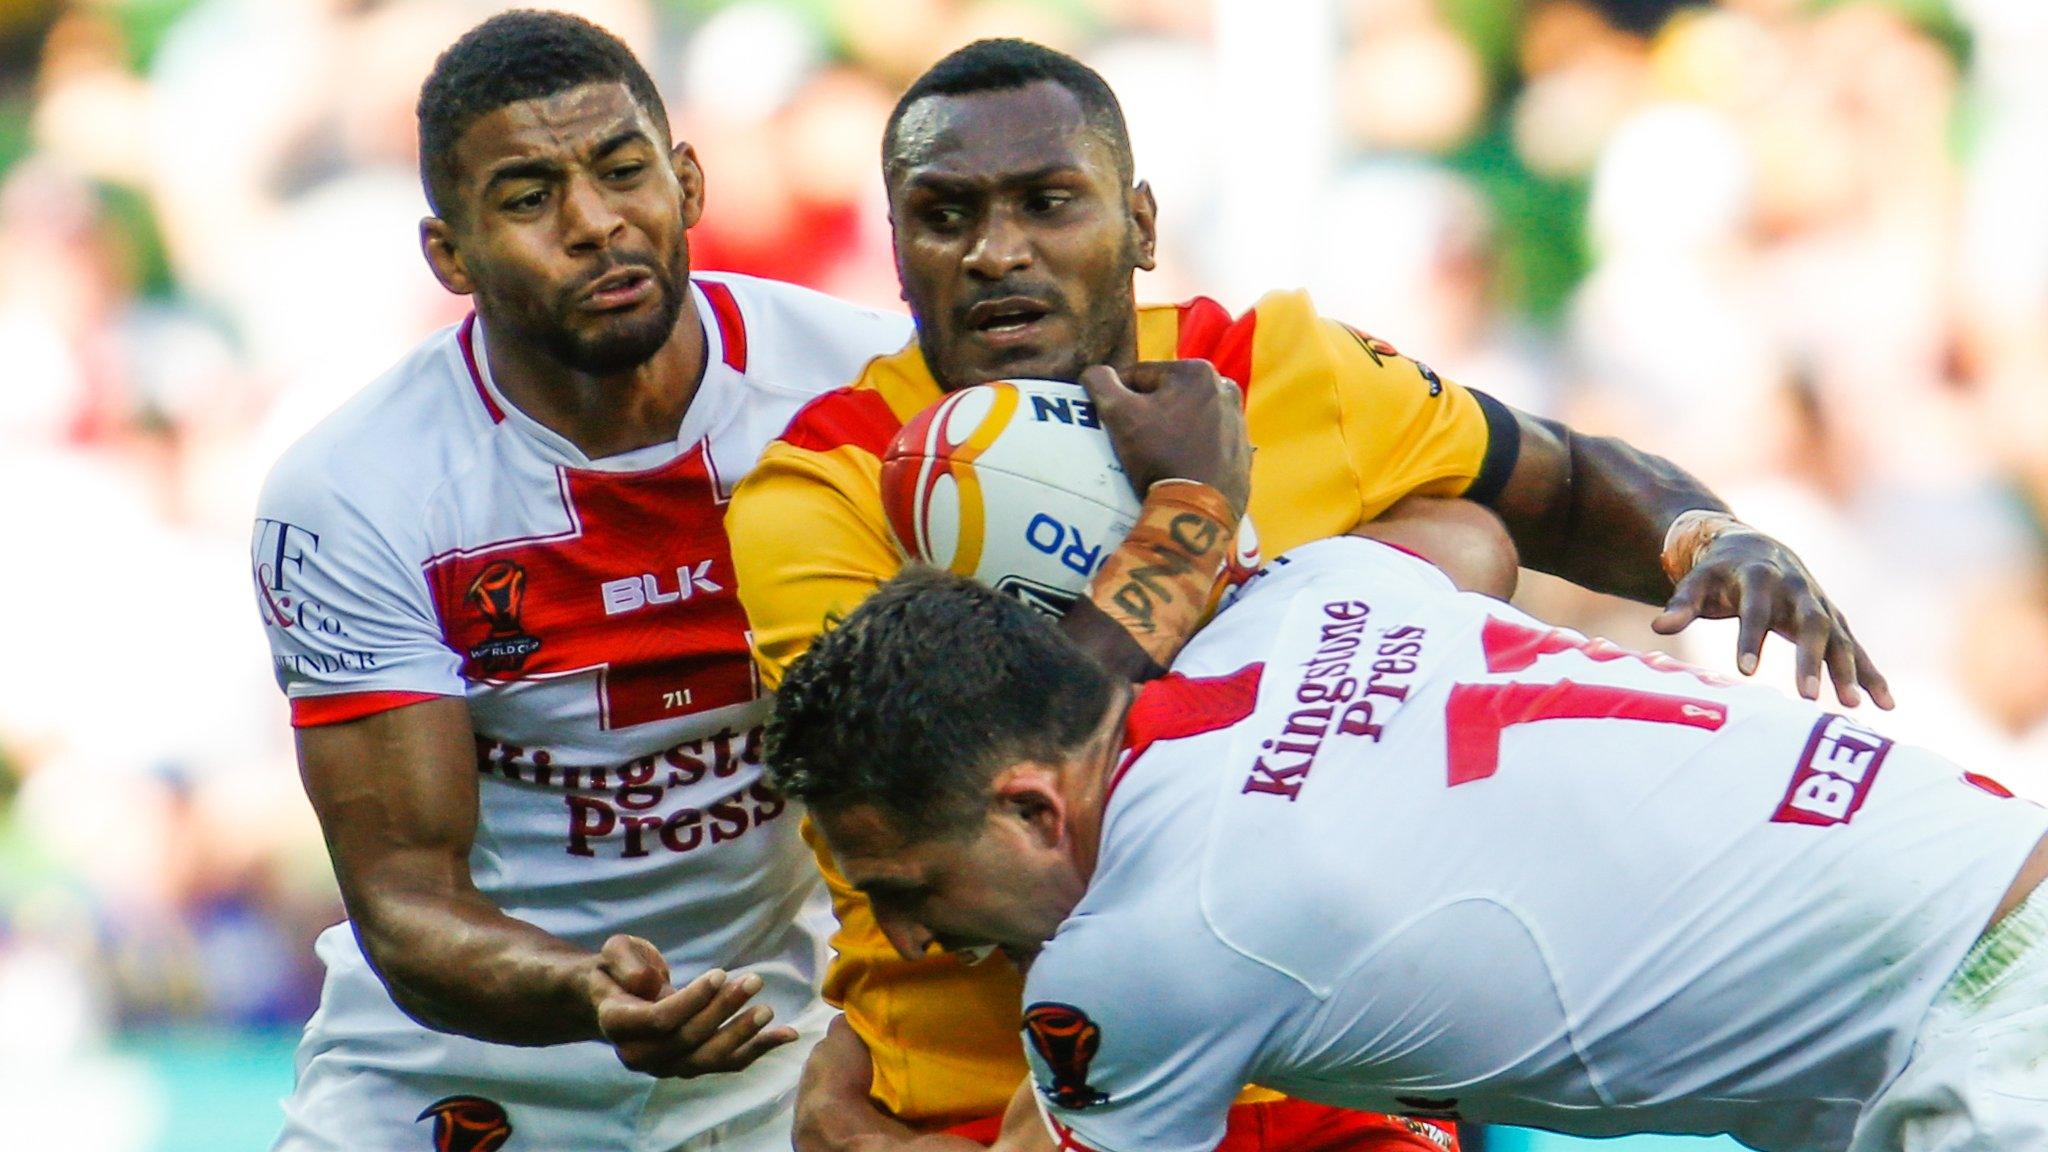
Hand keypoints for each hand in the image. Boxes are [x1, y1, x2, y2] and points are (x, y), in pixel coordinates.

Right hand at [589, 934, 798, 1077]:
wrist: (615, 997)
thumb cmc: (618, 968)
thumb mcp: (615, 951)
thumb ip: (626, 962)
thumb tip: (649, 984)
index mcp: (618, 1024)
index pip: (660, 1021)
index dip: (692, 1000)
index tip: (719, 974)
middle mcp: (640, 1055)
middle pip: (688, 1040)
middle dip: (724, 1010)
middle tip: (754, 980)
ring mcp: (666, 1065)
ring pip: (708, 1059)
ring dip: (742, 1035)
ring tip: (767, 1009)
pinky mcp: (689, 1065)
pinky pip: (725, 1063)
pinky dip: (757, 1050)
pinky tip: (787, 1034)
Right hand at [1079, 361, 1250, 517]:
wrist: (1197, 509)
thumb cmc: (1159, 455)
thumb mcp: (1119, 414)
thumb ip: (1101, 383)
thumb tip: (1094, 372)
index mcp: (1197, 371)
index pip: (1141, 376)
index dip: (1120, 397)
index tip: (1113, 421)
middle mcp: (1225, 388)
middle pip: (1168, 395)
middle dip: (1149, 412)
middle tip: (1134, 441)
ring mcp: (1238, 421)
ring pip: (1188, 417)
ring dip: (1171, 429)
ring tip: (1155, 456)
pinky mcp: (1242, 450)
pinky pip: (1207, 441)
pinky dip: (1192, 448)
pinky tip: (1178, 466)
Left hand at [1651, 528, 1892, 709]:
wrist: (1752, 548)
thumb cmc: (1717, 572)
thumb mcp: (1696, 582)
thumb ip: (1681, 603)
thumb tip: (1659, 625)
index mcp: (1760, 578)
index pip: (1755, 612)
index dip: (1749, 640)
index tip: (1744, 671)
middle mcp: (1798, 590)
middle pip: (1810, 625)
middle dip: (1809, 660)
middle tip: (1806, 696)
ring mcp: (1820, 605)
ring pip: (1840, 638)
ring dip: (1847, 671)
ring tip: (1851, 705)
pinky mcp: (1834, 621)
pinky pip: (1856, 649)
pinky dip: (1871, 675)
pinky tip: (1886, 704)